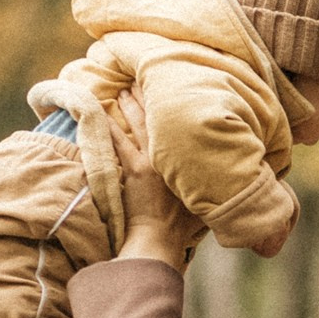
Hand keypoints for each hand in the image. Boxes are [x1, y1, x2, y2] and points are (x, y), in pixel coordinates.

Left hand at [108, 90, 193, 268]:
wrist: (160, 237)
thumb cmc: (183, 224)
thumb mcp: (202, 198)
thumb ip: (205, 180)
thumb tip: (219, 169)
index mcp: (186, 159)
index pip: (176, 125)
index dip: (169, 106)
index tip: (165, 89)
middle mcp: (167, 154)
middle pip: (155, 118)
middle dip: (146, 98)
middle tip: (138, 80)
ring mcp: (147, 160)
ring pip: (136, 124)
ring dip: (128, 106)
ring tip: (121, 91)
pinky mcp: (131, 169)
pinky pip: (117, 140)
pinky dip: (108, 125)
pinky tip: (100, 111)